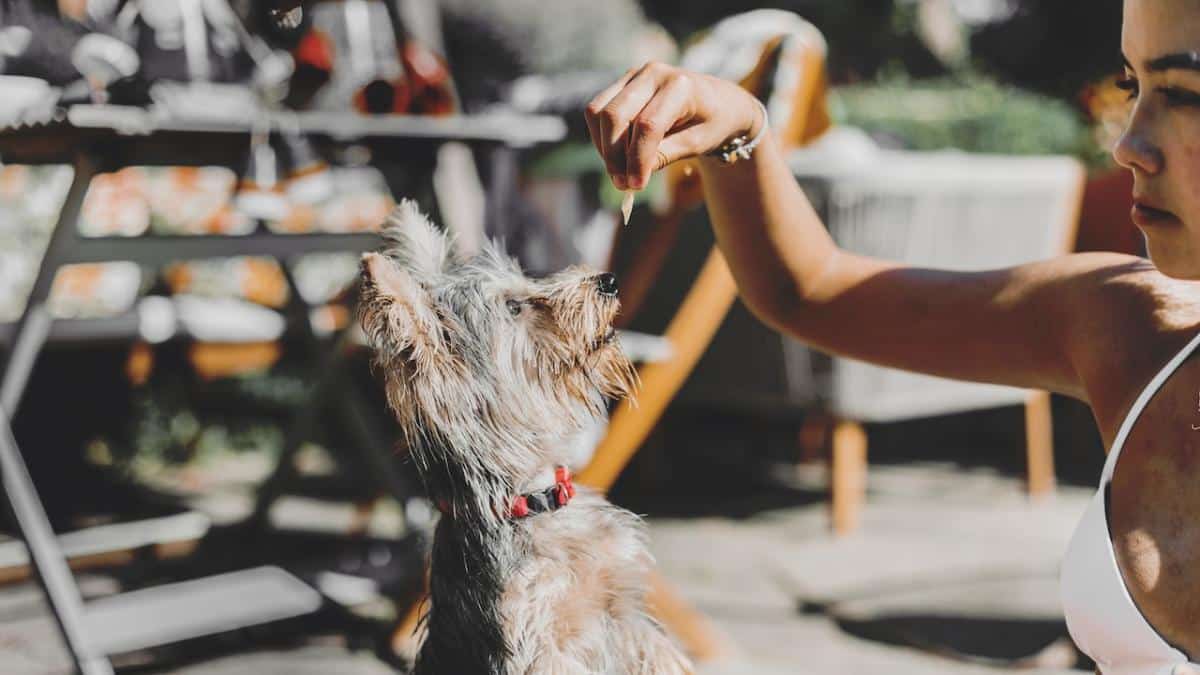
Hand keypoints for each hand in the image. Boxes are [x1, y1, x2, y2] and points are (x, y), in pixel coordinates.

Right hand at [584, 61, 764, 190]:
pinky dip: (602, 137)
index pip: (647, 125)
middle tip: (623, 184)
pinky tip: (618, 155)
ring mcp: (634, 76)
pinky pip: (598, 110)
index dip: (638, 158)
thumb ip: (666, 155)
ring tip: (621, 171)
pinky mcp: (622, 84)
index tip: (636, 186)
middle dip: (614, 155)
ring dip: (604, 147)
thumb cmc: (712, 123)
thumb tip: (633, 174)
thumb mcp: (697, 144)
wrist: (718, 101)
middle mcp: (653, 74)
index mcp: (680, 86)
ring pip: (599, 112)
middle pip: (615, 115)